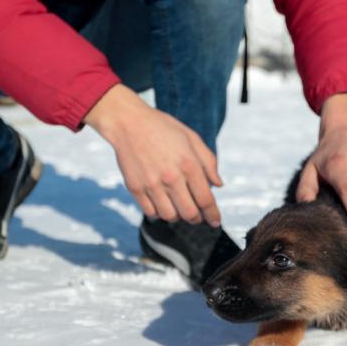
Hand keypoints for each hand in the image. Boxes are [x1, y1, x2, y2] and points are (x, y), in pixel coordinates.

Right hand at [84, 84, 222, 225]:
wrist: (128, 123)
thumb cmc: (163, 128)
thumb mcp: (192, 138)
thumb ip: (208, 162)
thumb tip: (218, 185)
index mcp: (188, 164)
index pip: (205, 200)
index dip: (213, 215)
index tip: (215, 222)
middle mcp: (171, 177)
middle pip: (189, 214)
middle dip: (197, 219)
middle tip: (198, 216)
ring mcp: (152, 184)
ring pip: (170, 216)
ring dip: (178, 217)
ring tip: (180, 208)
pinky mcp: (136, 188)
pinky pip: (151, 212)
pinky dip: (160, 213)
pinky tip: (163, 204)